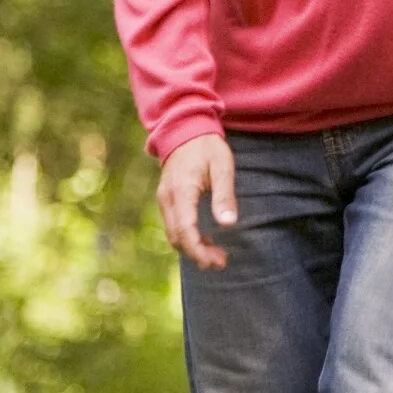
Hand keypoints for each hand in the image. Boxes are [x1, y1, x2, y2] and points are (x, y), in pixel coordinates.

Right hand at [156, 132, 236, 269]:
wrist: (185, 129)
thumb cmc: (207, 147)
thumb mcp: (222, 167)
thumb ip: (224, 196)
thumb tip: (228, 225)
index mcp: (181, 191)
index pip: (185, 230)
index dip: (198, 251)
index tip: (215, 263)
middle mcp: (167, 198)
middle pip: (176, 237)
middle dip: (197, 254)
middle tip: (222, 262)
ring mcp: (164, 199)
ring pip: (173, 234)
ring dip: (192, 248)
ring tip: (217, 255)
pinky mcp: (167, 199)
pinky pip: (173, 225)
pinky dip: (187, 238)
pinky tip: (206, 241)